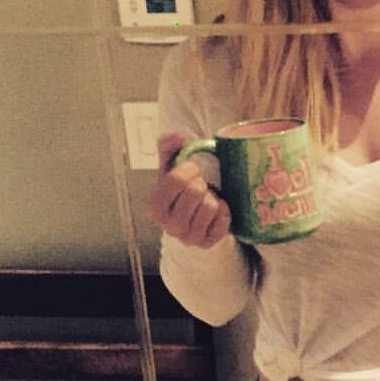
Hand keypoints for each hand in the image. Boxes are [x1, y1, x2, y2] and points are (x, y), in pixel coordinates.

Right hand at [147, 133, 231, 248]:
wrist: (195, 218)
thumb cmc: (181, 190)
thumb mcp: (171, 167)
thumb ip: (169, 146)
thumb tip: (178, 136)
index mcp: (155, 205)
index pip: (175, 180)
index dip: (189, 170)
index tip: (192, 171)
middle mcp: (168, 225)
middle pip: (195, 191)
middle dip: (202, 183)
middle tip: (201, 186)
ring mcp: (187, 238)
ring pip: (211, 206)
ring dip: (213, 198)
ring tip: (207, 199)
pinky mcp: (206, 244)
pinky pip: (224, 220)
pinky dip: (224, 211)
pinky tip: (216, 211)